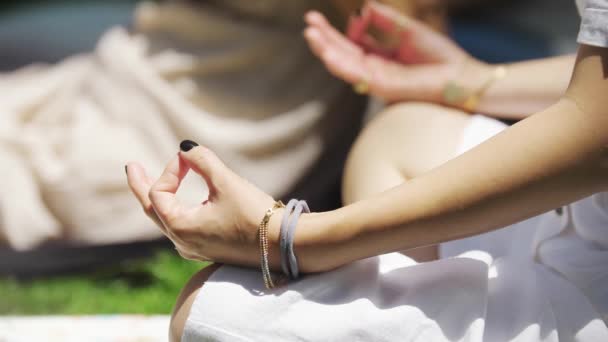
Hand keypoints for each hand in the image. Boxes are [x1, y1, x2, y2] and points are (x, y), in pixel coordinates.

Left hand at [126, 142, 276, 266]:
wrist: (284, 245)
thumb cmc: (254, 215)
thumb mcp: (226, 181)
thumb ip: (202, 160)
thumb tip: (185, 148)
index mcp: (180, 228)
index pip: (159, 192)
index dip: (171, 169)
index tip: (191, 158)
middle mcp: (183, 242)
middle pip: (152, 210)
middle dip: (141, 186)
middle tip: (131, 167)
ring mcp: (196, 249)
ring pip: (167, 221)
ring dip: (159, 200)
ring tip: (150, 185)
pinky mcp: (211, 249)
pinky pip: (183, 228)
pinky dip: (176, 211)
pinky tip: (180, 207)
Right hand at [304, 1, 484, 103]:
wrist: (459, 77)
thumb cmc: (438, 56)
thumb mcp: (407, 30)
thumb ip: (385, 20)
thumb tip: (363, 8)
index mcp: (378, 57)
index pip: (348, 44)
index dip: (331, 31)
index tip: (314, 16)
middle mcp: (373, 69)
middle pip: (341, 53)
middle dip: (323, 38)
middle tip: (308, 22)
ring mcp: (375, 79)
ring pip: (343, 65)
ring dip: (325, 50)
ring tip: (310, 34)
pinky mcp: (382, 87)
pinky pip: (357, 75)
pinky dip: (341, 64)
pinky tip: (328, 54)